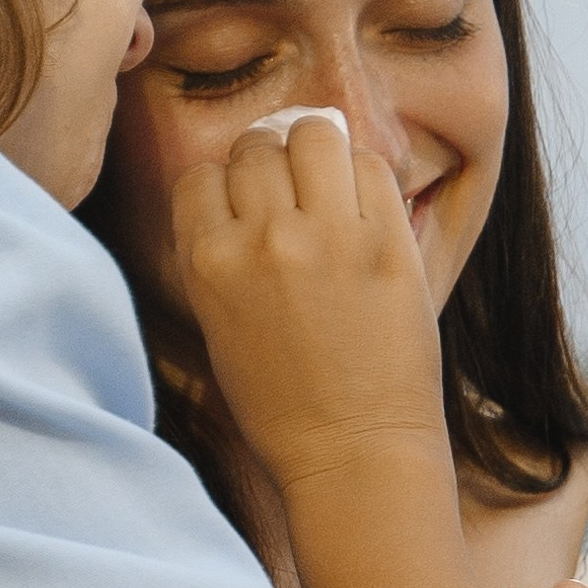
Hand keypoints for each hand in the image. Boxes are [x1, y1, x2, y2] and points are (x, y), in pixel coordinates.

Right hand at [169, 114, 447, 496]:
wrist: (353, 455)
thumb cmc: (284, 409)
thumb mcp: (221, 329)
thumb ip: (221, 257)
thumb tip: (241, 189)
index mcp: (207, 265)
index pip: (201, 175)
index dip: (226, 184)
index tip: (249, 206)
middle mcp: (259, 240)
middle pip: (255, 146)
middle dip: (272, 163)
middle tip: (297, 196)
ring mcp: (325, 236)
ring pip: (311, 132)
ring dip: (319, 150)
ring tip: (332, 187)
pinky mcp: (386, 242)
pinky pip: (370, 164)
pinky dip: (366, 175)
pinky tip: (368, 210)